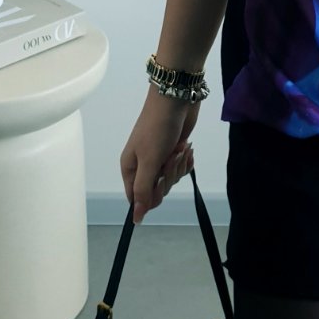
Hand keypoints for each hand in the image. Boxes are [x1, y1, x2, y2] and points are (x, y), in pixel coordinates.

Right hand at [120, 89, 198, 224]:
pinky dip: (187, 160)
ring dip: (179, 166)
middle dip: (169, 176)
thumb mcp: (148, 161)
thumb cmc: (158, 129)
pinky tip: (188, 148)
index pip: (137, 198)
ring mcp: (160, 159)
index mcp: (130, 168)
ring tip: (180, 147)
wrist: (176, 99)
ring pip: (171, 180)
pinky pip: (182, 169)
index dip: (151, 196)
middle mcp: (143, 166)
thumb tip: (136, 219)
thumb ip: (143, 191)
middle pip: (157, 190)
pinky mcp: (175, 152)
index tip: (160, 181)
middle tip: (171, 157)